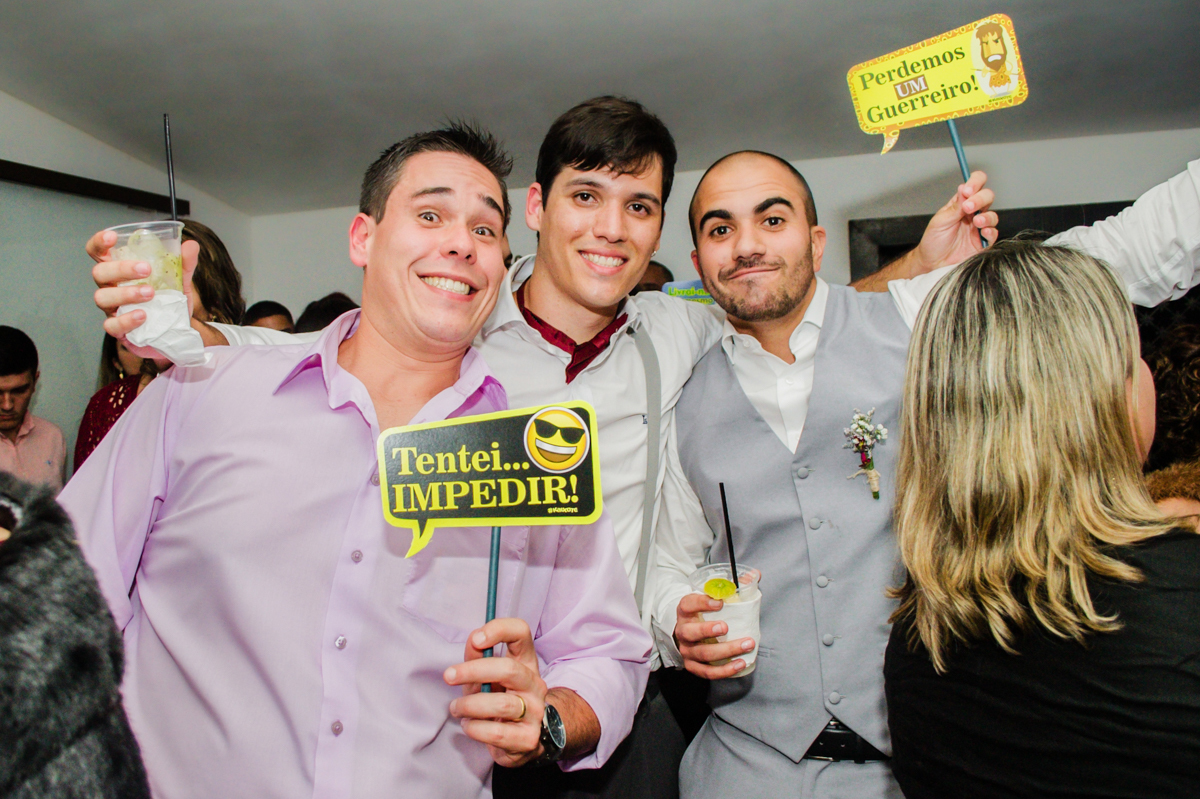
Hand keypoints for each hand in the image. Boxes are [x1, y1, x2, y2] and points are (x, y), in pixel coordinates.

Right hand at [86, 228, 199, 353]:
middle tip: (146, 269)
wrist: (174, 334)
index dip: (100, 242)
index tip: (113, 237)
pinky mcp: (118, 330)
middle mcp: (110, 287)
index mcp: (119, 271)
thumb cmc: (167, 302)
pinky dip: (127, 320)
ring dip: (126, 293)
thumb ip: (183, 264)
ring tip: (150, 293)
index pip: (99, 252)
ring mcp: (112, 309)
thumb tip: (191, 245)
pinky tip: (143, 315)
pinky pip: (112, 325)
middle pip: (100, 273)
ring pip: (102, 298)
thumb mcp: (179, 282)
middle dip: (121, 268)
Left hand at [444, 618, 547, 767]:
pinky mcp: (528, 738)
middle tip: (449, 676)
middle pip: (509, 668)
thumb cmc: (499, 701)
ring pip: (501, 704)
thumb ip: (478, 658)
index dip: (500, 629)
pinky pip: (497, 732)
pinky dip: (475, 729)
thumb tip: (473, 641)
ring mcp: (535, 711)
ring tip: (456, 708)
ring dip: (470, 706)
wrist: (520, 740)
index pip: (521, 633)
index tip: (476, 639)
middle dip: (473, 671)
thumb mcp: (486, 677)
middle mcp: (535, 683)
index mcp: (525, 662)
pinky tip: (468, 726)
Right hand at [673, 593, 755, 679]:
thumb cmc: (704, 614)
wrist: (688, 634)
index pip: (687, 604)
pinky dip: (725, 670)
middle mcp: (683, 631)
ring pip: (703, 653)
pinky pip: (707, 671)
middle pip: (690, 632)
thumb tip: (755, 574)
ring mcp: (687, 650)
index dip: (702, 603)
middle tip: (726, 627)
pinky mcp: (693, 666)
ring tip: (747, 644)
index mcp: (685, 611)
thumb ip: (733, 586)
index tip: (720, 602)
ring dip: (726, 650)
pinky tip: (740, 664)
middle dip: (708, 630)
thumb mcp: (712, 598)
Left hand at [911, 170, 998, 273]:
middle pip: (987, 197)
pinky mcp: (983, 242)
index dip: (975, 182)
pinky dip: (991, 231)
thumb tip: (964, 188)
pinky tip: (983, 231)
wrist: (932, 263)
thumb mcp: (940, 221)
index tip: (968, 190)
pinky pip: (994, 234)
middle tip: (968, 207)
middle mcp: (973, 213)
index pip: (975, 185)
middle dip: (980, 199)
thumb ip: (955, 207)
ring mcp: (979, 227)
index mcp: (961, 203)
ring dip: (986, 216)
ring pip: (992, 215)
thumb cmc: (934, 241)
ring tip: (976, 221)